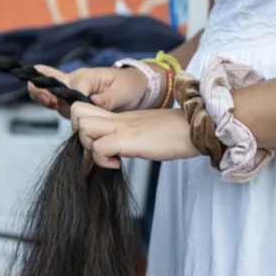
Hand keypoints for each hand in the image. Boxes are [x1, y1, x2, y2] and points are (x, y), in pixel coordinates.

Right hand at [29, 65, 150, 116]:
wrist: (136, 88)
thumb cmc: (130, 86)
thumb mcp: (124, 91)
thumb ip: (108, 99)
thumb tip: (94, 102)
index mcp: (86, 77)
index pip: (70, 88)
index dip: (65, 98)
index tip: (61, 104)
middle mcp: (75, 82)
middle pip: (51, 83)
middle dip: (42, 90)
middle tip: (44, 98)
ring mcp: (72, 91)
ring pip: (52, 95)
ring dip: (45, 100)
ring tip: (47, 102)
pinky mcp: (72, 101)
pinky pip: (56, 101)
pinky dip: (47, 102)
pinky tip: (46, 102)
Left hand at [71, 103, 199, 170]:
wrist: (198, 128)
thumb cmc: (176, 133)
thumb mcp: (143, 132)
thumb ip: (126, 137)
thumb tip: (112, 152)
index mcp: (119, 116)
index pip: (85, 111)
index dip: (82, 128)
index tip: (92, 148)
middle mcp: (117, 118)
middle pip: (77, 113)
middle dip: (78, 135)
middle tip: (94, 153)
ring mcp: (121, 127)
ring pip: (83, 128)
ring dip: (88, 147)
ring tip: (107, 158)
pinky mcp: (128, 139)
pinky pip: (99, 148)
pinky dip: (102, 160)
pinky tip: (117, 164)